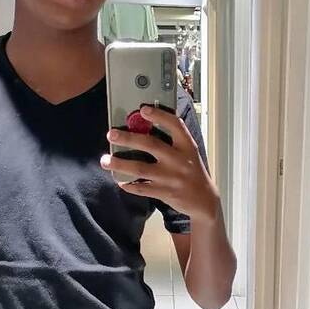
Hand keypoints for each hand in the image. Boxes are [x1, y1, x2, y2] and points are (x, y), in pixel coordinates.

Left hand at [101, 105, 219, 224]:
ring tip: (105, 160)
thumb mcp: (189, 152)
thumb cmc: (192, 171)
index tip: (143, 109)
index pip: (175, 125)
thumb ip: (173, 140)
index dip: (159, 115)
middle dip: (128, 138)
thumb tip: (144, 125)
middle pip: (150, 145)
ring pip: (140, 168)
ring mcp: (170, 177)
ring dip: (120, 164)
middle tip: (111, 134)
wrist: (204, 200)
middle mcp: (179, 160)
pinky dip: (129, 185)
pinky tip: (120, 180)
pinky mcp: (164, 192)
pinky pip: (141, 188)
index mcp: (187, 146)